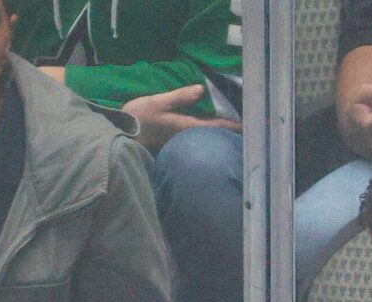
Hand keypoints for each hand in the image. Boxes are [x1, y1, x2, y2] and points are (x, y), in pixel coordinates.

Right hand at [120, 84, 238, 153]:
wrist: (121, 134)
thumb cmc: (139, 117)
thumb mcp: (158, 102)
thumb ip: (180, 96)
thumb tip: (201, 89)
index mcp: (186, 126)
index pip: (215, 127)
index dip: (233, 126)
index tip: (250, 125)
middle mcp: (187, 137)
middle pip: (214, 135)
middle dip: (230, 132)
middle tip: (249, 127)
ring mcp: (182, 142)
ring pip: (206, 138)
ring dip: (219, 134)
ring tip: (235, 128)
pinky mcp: (175, 142)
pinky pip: (196, 138)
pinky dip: (206, 134)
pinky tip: (211, 131)